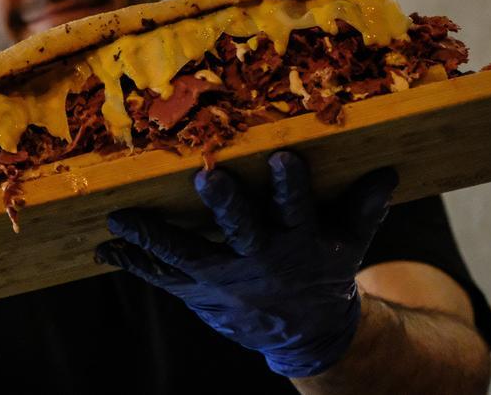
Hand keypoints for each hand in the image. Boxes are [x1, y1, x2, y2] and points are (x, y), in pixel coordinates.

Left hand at [94, 150, 397, 377]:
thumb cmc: (325, 271)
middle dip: (226, 207)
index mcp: (302, 242)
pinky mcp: (198, 293)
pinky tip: (104, 248)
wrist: (305, 333)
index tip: (283, 157)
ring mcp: (225, 280)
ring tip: (120, 217)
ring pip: (187, 258)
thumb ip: (363, 208)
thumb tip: (386, 172)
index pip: (299, 210)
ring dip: (153, 237)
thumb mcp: (350, 242)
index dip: (291, 187)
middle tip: (208, 178)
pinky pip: (161, 279)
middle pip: (243, 232)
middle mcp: (261, 261)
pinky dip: (132, 263)